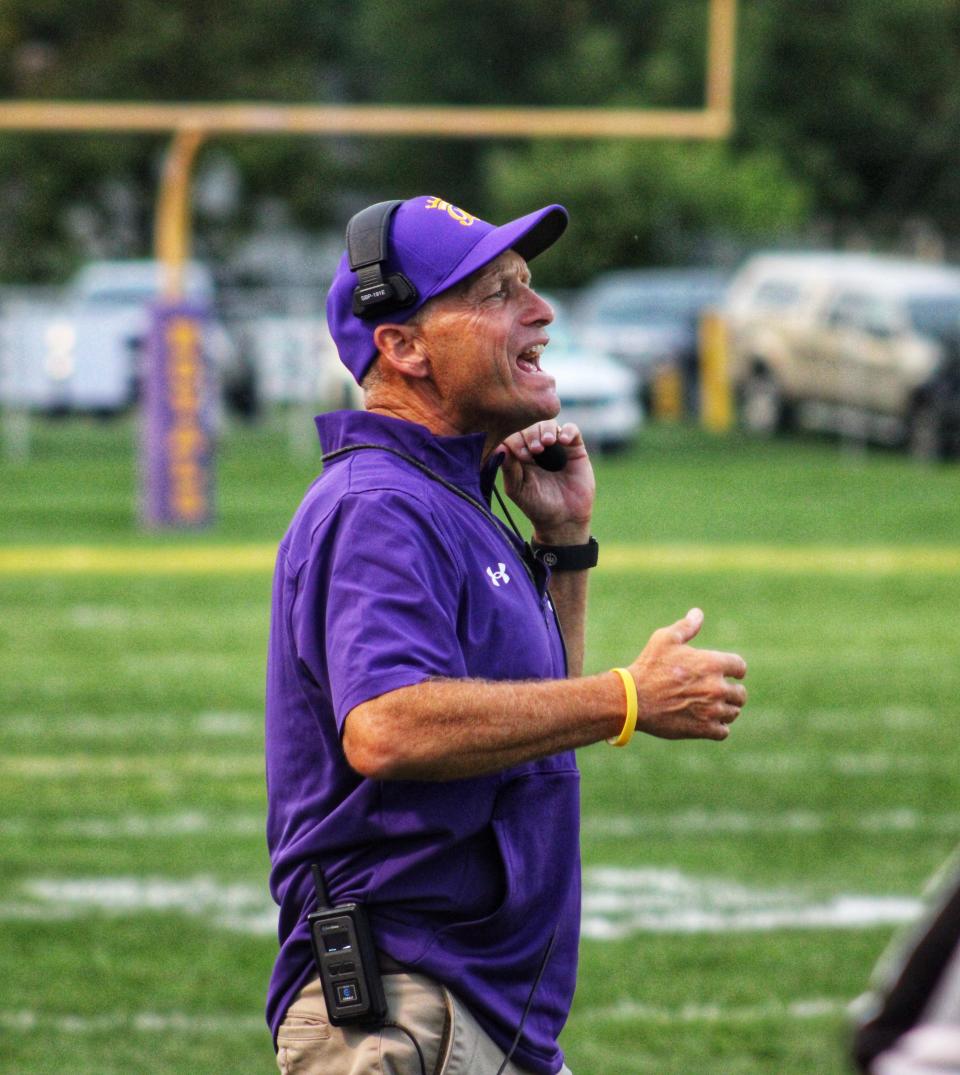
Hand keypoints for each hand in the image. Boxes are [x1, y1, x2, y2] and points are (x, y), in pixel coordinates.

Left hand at [498, 421, 595, 542]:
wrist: (564, 519)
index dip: (516, 440)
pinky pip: (571, 430)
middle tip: (534, 450)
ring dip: (547, 430)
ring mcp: (556, 446)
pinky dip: (567, 431)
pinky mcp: (575, 448)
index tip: (521, 456)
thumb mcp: (518, 490)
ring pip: (549, 424)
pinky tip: (563, 441)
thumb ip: (508, 469)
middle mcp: (536, 446)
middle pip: (531, 425)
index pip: (513, 434)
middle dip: (531, 434)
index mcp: (519, 454)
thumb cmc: (537, 506)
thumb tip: (498, 447)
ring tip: (547, 443)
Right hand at [630, 609, 746, 740]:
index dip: (734, 669)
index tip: (728, 672)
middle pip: (740, 693)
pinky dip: (718, 727)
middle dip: (732, 692)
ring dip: (726, 710)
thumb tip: (698, 613)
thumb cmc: (648, 666)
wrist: (633, 699)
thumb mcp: (665, 639)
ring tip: (712, 707)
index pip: (740, 667)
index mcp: (712, 664)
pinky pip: (723, 732)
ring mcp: (711, 710)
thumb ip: (686, 627)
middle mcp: (717, 687)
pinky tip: (708, 722)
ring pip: (733, 713)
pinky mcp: (703, 729)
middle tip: (717, 692)